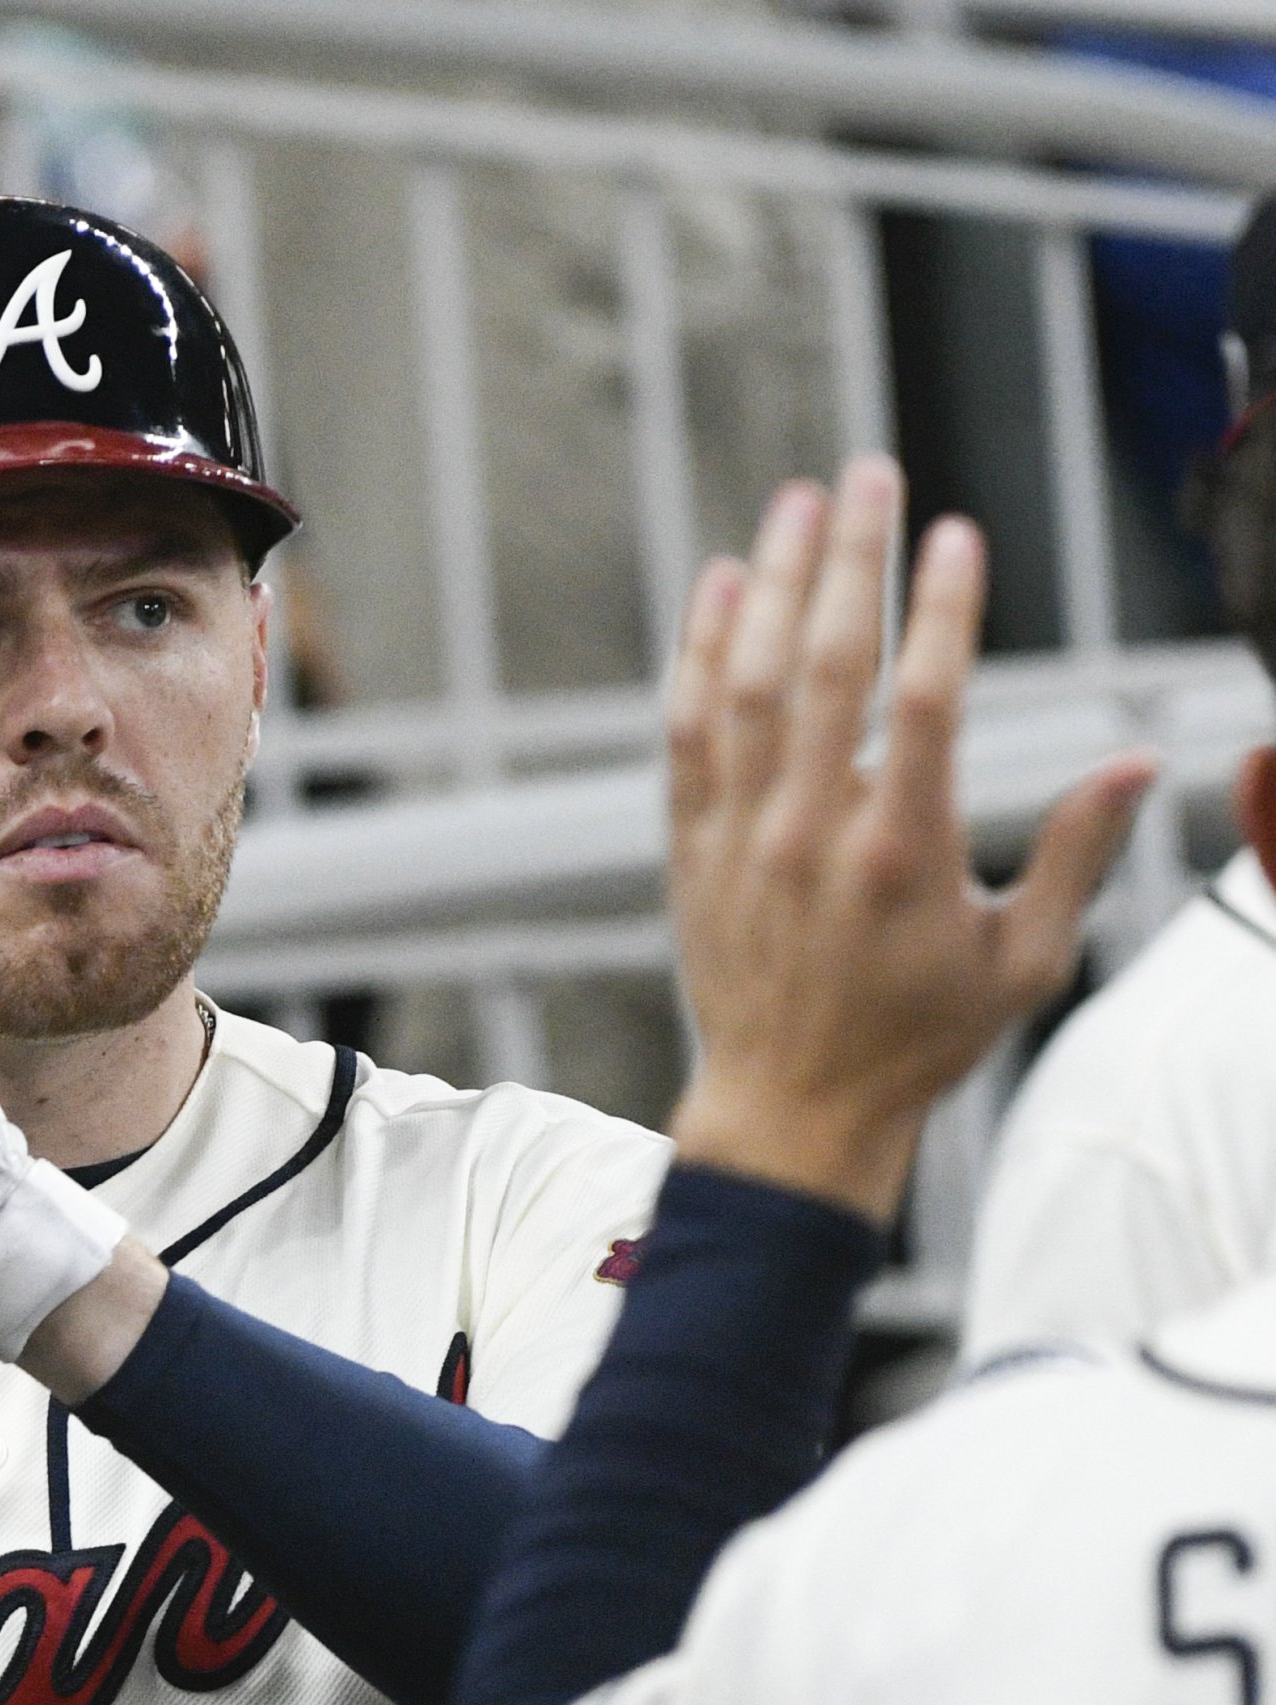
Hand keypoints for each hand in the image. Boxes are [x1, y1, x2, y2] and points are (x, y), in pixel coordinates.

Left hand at [663, 456, 1152, 1220]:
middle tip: (869, 472)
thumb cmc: (917, 1038)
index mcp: (902, 854)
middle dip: (850, 557)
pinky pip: (686, 732)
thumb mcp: (1024, 960)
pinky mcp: (690, 847)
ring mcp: (740, 836)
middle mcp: (811, 832)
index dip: (941, 607)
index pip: (925, 699)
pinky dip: (697, 654)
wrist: (793, 1106)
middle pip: (826, 664)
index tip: (957, 532)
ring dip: (769, 583)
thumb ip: (1077, 853)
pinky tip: (720, 586)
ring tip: (796, 502)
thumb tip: (1143, 763)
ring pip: (745, 684)